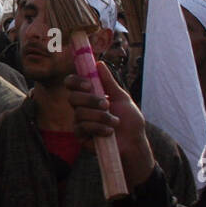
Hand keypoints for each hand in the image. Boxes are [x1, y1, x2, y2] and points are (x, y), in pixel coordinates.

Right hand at [63, 61, 155, 186]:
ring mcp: (79, 122)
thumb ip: (109, 82)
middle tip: (107, 104)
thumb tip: (99, 63)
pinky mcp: (80, 136)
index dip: (76, 82)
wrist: (133, 143)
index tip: (89, 84)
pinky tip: (109, 132)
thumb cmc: (129, 121)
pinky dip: (98, 128)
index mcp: (89, 96)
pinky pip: (82, 127)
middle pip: (72, 97)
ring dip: (101, 117)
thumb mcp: (121, 98)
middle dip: (91, 100)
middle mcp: (81, 108)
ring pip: (79, 113)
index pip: (72, 84)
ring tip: (115, 122)